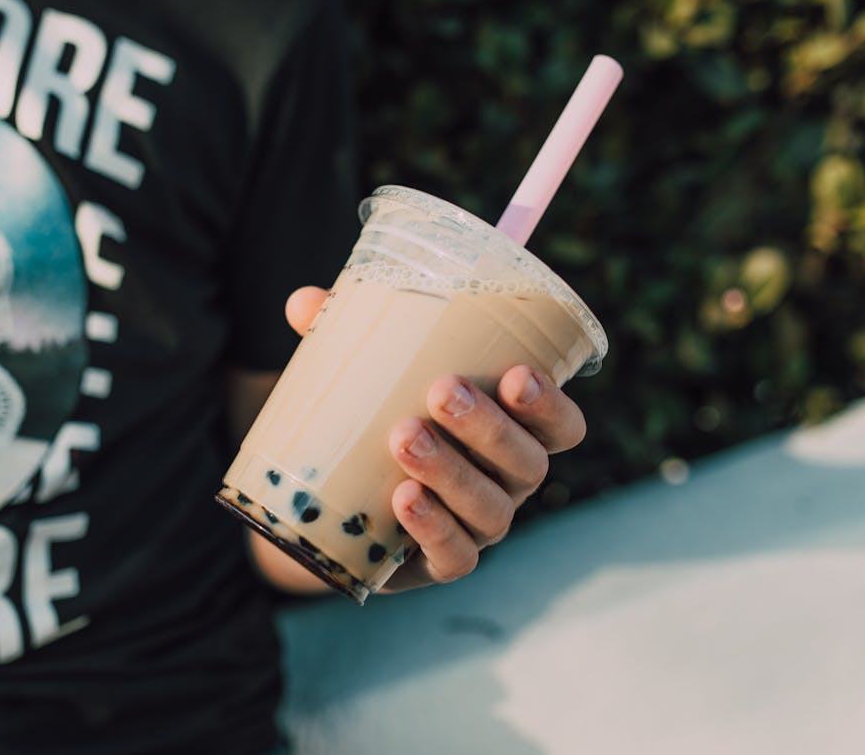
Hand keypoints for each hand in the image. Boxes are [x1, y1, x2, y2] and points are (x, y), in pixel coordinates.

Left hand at [285, 286, 585, 591]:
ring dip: (452, 471)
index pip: (561, 427)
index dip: (550, 405)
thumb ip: (344, 336)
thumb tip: (304, 301)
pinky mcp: (441, 563)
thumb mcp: (367, 376)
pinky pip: (454, 556)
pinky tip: (403, 499)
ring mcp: (478, 527)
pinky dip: (433, 528)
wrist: (336, 509)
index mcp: (512, 432)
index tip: (516, 374)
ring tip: (404, 436)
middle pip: (526, 463)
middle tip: (443, 391)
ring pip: (489, 508)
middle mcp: (507, 483)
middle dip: (488, 427)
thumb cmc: (376, 420)